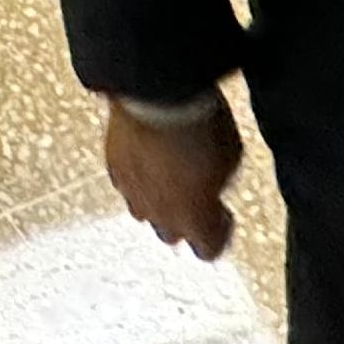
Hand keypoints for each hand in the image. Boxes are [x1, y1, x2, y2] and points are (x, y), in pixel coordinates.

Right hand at [104, 97, 242, 261]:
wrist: (157, 94)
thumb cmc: (199, 124)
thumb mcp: (230, 156)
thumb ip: (220, 181)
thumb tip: (211, 182)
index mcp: (195, 219)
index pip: (209, 249)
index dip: (219, 231)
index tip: (223, 213)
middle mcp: (160, 215)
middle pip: (172, 234)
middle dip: (184, 219)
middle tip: (195, 193)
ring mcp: (132, 193)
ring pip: (144, 211)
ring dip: (158, 199)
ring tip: (169, 173)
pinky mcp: (113, 166)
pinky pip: (126, 182)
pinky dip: (138, 175)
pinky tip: (148, 155)